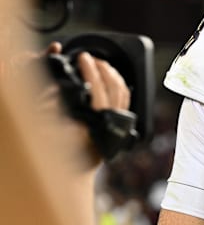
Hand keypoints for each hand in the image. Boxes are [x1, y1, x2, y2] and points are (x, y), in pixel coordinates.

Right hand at [43, 42, 130, 169]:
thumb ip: (56, 108)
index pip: (97, 87)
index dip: (90, 69)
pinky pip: (126, 96)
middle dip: (101, 67)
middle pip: (112, 85)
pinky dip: (120, 83)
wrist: (80, 167)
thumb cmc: (67, 149)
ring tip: (100, 63)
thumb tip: (56, 88)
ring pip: (122, 89)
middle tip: (90, 58)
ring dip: (112, 73)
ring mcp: (120, 119)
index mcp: (97, 119)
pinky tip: (112, 76)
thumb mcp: (57, 128)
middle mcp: (112, 118)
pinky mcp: (124, 120)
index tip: (83, 57)